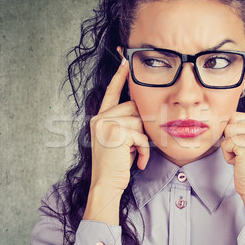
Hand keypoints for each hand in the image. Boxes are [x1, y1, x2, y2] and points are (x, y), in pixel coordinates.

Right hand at [83, 59, 149, 223]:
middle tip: (137, 146)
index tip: (124, 59)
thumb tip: (145, 111)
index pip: (111, 92)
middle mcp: (100, 118)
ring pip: (140, 121)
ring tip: (136, 155)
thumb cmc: (116, 165)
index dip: (119, 76)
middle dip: (142, 126)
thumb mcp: (121, 140)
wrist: (106, 185)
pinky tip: (139, 162)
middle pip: (134, 108)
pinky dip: (144, 150)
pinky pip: (141, 135)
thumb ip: (127, 123)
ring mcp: (106, 124)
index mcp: (100, 118)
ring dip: (143, 140)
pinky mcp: (116, 133)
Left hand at [220, 61, 244, 221]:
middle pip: (234, 117)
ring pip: (228, 129)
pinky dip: (228, 155)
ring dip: (228, 146)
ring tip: (239, 157)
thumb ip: (244, 129)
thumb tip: (229, 119)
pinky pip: (228, 142)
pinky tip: (238, 162)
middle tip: (240, 151)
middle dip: (230, 135)